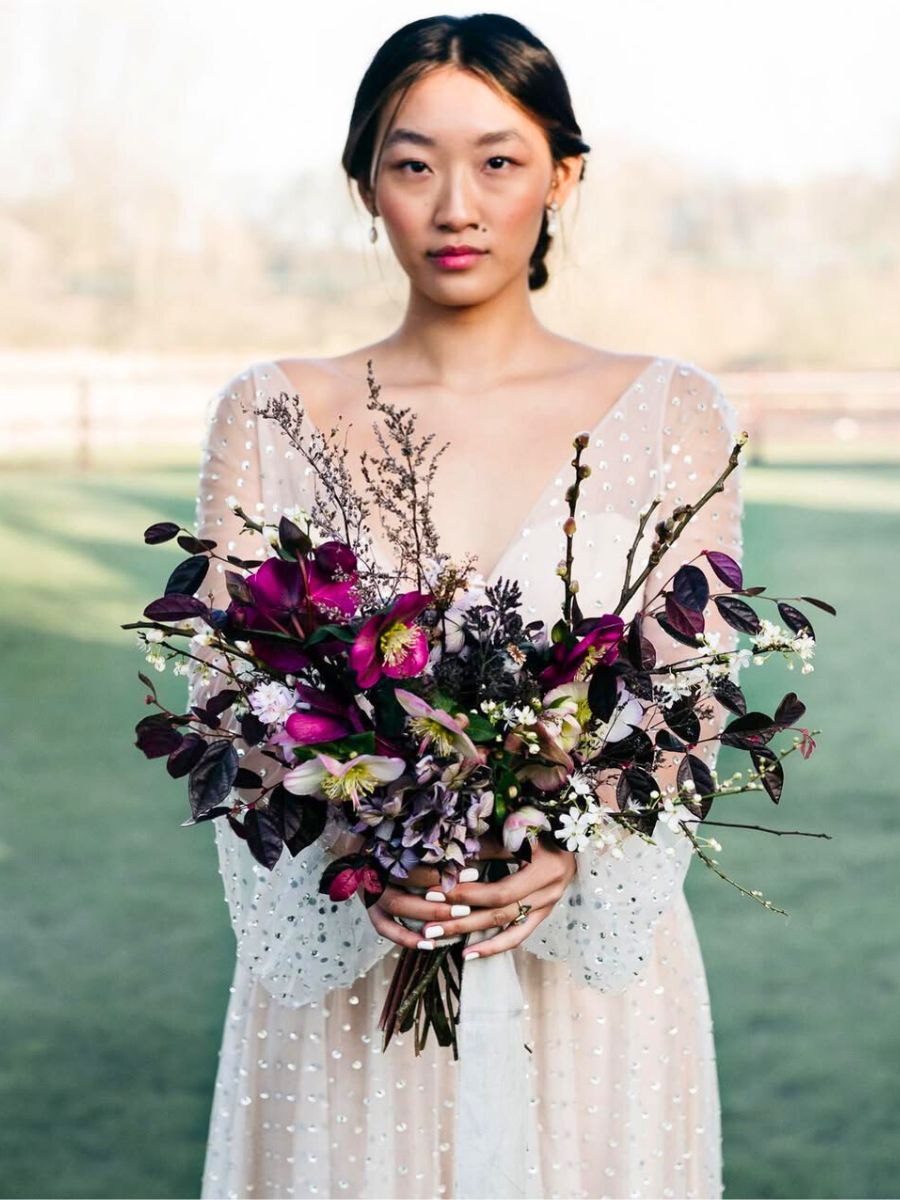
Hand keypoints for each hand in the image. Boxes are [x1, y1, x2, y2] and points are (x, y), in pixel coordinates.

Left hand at [364, 832, 576, 957]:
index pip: (500, 891)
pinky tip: (468, 953)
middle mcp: (549, 892)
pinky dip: (493, 946)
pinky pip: (518, 936)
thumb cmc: (543, 822)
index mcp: (545, 870)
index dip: (467, 894)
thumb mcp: (520, 827)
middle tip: (428, 925)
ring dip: (470, 933)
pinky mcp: (543, 913)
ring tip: (438, 938)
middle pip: (499, 913)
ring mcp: (548, 905)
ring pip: (505, 927)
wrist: (573, 834)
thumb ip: (490, 843)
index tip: (436, 890)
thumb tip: (451, 853)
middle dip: (460, 918)